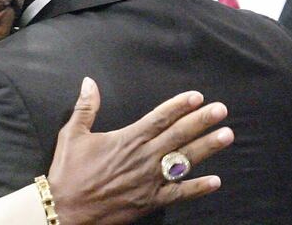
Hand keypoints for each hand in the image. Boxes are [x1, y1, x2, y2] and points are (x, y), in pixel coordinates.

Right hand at [47, 77, 233, 224]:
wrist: (65, 209)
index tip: (197, 97)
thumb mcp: (72, 134)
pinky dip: (197, 188)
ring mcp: (149, 180)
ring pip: (184, 161)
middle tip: (221, 110)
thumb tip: (89, 82)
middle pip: (178, 135)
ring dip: (207, 148)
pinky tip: (215, 181)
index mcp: (127, 139)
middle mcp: (143, 157)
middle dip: (201, 121)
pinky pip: (178, 194)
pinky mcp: (149, 201)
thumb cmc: (68, 172)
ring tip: (227, 135)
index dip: (179, 106)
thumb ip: (86, 107)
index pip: (159, 118)